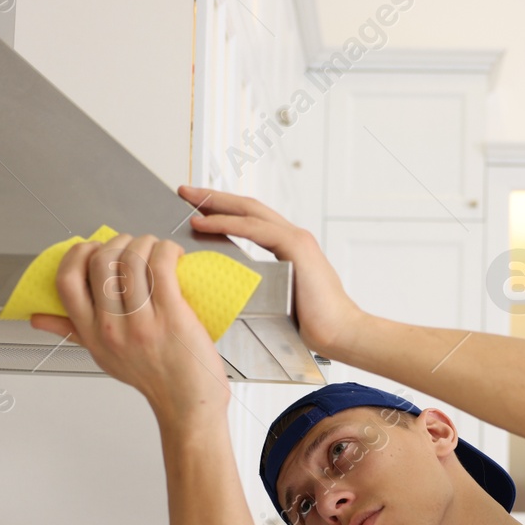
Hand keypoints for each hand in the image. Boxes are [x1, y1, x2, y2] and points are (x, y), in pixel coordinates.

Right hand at [29, 234, 229, 424]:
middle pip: (101, 261)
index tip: (95, 249)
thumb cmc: (153, 378)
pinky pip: (162, 266)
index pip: (66, 281)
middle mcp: (112, 328)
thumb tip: (38, 319)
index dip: (77, 253)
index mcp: (91, 333)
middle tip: (134, 246)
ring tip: (157, 249)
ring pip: (133, 259)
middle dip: (118, 241)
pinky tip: (174, 255)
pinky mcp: (172, 315)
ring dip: (146, 242)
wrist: (187, 403)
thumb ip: (72, 331)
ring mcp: (141, 322)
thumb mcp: (103, 356)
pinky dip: (167, 250)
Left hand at [177, 185, 363, 358]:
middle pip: (247, 207)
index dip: (222, 210)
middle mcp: (292, 237)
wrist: (340, 334)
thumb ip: (255, 287)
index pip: (250, 219)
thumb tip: (224, 293)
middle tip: (184, 191)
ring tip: (188, 200)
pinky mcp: (297, 247)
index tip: (195, 208)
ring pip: (249, 211)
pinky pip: (255, 228)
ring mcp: (296, 239)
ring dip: (215, 203)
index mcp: (288, 247)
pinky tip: (204, 223)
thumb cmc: (311, 326)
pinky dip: (227, 223)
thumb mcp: (274, 301)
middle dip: (214, 197)